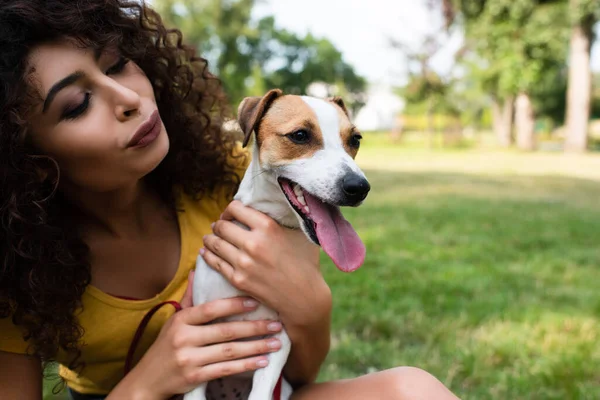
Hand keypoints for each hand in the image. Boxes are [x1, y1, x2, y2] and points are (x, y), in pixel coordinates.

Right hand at [121, 271, 284, 398]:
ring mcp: (189, 359)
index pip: (211, 309)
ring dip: (256, 347)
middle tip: (277, 324)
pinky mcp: (194, 377)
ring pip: (229, 351)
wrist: (148, 380)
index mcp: (181, 320)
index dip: (234, 304)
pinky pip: (226, 369)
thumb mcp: (174, 320)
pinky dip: (246, 366)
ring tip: (276, 343)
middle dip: (254, 327)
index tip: (257, 301)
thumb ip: (190, 298)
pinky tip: (262, 361)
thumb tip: (197, 270)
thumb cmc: (166, 346)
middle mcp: (184, 338)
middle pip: (225, 331)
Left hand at [200, 200, 330, 329]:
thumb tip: (267, 207)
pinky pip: (215, 262)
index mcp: (267, 226)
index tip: (230, 215)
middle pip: (222, 226)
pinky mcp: (238, 279)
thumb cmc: (304, 263)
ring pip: (214, 243)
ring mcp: (243, 262)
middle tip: (219, 226)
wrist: (303, 297)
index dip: (229, 210)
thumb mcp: (297, 234)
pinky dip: (208, 255)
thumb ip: (281, 219)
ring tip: (209, 238)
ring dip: (209, 238)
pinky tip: (206, 252)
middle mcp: (253, 242)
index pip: (235, 208)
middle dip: (218, 224)